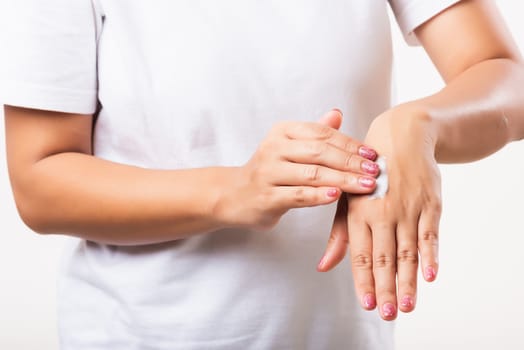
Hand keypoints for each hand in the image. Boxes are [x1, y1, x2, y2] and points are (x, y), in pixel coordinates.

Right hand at [214, 109, 379, 229]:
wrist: (234, 194)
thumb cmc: (269, 171)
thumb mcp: (289, 147)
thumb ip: (313, 132)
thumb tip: (337, 113)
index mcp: (283, 132)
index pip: (323, 134)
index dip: (350, 144)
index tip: (372, 155)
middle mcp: (274, 148)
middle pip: (320, 152)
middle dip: (351, 162)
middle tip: (374, 172)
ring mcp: (268, 172)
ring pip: (312, 173)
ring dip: (342, 179)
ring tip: (365, 186)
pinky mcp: (266, 196)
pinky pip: (297, 194)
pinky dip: (318, 195)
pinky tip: (336, 195)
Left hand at [318, 105, 441, 319]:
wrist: (400, 137)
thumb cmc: (367, 173)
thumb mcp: (348, 199)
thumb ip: (338, 235)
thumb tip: (323, 266)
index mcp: (358, 212)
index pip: (361, 255)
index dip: (364, 281)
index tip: (366, 304)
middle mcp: (382, 212)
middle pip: (385, 258)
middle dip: (385, 289)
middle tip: (386, 314)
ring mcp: (407, 208)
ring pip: (407, 251)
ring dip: (408, 280)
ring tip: (406, 305)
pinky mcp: (429, 204)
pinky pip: (430, 234)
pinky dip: (431, 255)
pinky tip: (431, 276)